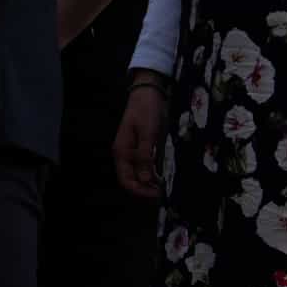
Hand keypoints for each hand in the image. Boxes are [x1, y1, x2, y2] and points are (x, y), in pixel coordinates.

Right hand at [114, 84, 166, 198]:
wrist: (148, 93)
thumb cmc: (146, 111)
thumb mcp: (148, 134)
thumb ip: (145, 157)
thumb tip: (146, 181)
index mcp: (122, 152)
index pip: (126, 180)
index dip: (140, 191)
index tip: (156, 194)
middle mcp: (125, 155)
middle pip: (131, 180)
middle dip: (145, 190)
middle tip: (162, 194)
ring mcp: (133, 152)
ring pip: (138, 176)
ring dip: (149, 184)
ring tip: (163, 188)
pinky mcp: (142, 149)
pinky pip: (144, 167)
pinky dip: (152, 175)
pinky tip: (162, 177)